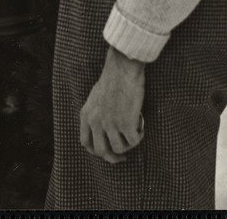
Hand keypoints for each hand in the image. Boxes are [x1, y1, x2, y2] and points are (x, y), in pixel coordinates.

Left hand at [80, 46, 144, 163]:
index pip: (86, 143)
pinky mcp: (126, 124)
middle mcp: (96, 122)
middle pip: (101, 151)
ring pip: (119, 148)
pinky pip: (134, 141)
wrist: (122, 68)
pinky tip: (141, 125)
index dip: (97, 151)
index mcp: (86, 115)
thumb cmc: (112, 79)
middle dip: (113, 157)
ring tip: (134, 130)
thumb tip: (103, 131)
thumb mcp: (95, 98)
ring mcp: (111, 124)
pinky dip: (139, 136)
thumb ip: (96, 115)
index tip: (107, 152)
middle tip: (123, 156)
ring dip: (128, 143)